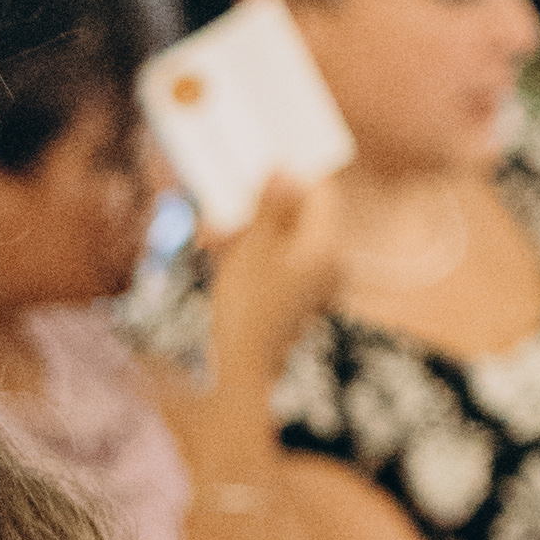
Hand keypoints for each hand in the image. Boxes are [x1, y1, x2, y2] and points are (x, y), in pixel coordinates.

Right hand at [205, 171, 345, 385]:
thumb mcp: (256, 246)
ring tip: (211, 237)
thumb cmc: (249, 306)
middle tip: (225, 208)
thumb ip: (273, 205)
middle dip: (259, 210)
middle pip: (298, 218)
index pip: (319, 193)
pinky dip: (252, 258)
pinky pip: (276, 266)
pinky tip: (221, 257)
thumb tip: (286, 168)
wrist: (241, 370)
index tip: (260, 170)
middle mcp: (328, 264)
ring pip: (281, 242)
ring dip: (248, 234)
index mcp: (327, 245)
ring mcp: (312, 285)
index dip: (291, 176)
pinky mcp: (293, 301)